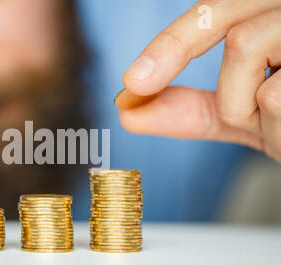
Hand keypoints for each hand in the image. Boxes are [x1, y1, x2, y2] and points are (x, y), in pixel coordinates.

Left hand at [116, 0, 280, 161]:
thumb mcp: (244, 116)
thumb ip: (193, 111)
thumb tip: (131, 113)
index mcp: (273, 19)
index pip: (216, 11)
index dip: (169, 43)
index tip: (132, 82)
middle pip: (227, 16)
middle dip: (178, 51)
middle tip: (141, 83)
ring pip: (246, 44)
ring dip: (240, 101)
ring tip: (272, 119)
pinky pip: (278, 89)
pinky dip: (275, 119)